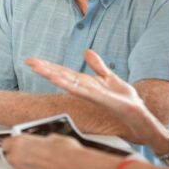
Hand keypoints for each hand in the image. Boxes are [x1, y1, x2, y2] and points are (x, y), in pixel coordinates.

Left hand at [1, 134, 115, 168]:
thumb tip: (41, 142)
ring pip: (17, 167)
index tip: (19, 143)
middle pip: (10, 156)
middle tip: (30, 152)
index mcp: (20, 143)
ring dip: (24, 165)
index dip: (13, 143)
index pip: (6, 143)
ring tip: (40, 162)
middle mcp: (17, 158)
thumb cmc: (67, 153)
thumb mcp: (52, 138)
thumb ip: (39, 140)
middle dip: (18, 154)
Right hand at [26, 49, 166, 146]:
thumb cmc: (126, 101)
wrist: (140, 116)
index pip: (65, 72)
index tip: (33, 60)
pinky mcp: (101, 98)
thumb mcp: (111, 78)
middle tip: (28, 61)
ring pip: (68, 82)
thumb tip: (86, 51)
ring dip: (52, 75)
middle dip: (45, 69)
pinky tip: (58, 80)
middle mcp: (86, 89)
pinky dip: (69, 85)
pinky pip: (82, 90)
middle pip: (62, 76)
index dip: (49, 66)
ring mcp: (92, 94)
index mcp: (87, 83)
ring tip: (37, 68)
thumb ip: (98, 66)